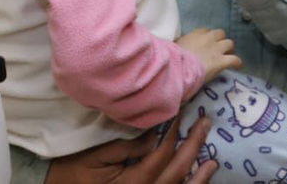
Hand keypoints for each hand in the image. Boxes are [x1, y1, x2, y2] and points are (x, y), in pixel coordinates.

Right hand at [46, 116, 217, 182]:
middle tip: (205, 124)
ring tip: (213, 161)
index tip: (181, 111)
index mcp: (131, 183)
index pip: (160, 155)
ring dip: (198, 177)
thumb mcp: (95, 155)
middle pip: (175, 173)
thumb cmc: (73, 171)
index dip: (172, 132)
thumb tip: (152, 136)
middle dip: (193, 147)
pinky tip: (198, 178)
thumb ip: (125, 145)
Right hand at [176, 27, 241, 81]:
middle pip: (220, 34)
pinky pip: (235, 60)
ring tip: (228, 55)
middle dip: (220, 40)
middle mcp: (208, 38)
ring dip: (229, 49)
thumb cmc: (173, 58)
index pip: (205, 31)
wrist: (179, 67)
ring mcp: (216, 49)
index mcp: (195, 34)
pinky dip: (237, 62)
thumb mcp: (174, 46)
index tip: (206, 43)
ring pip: (229, 43)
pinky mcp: (222, 61)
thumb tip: (178, 45)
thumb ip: (179, 43)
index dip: (207, 37)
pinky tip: (238, 66)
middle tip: (219, 48)